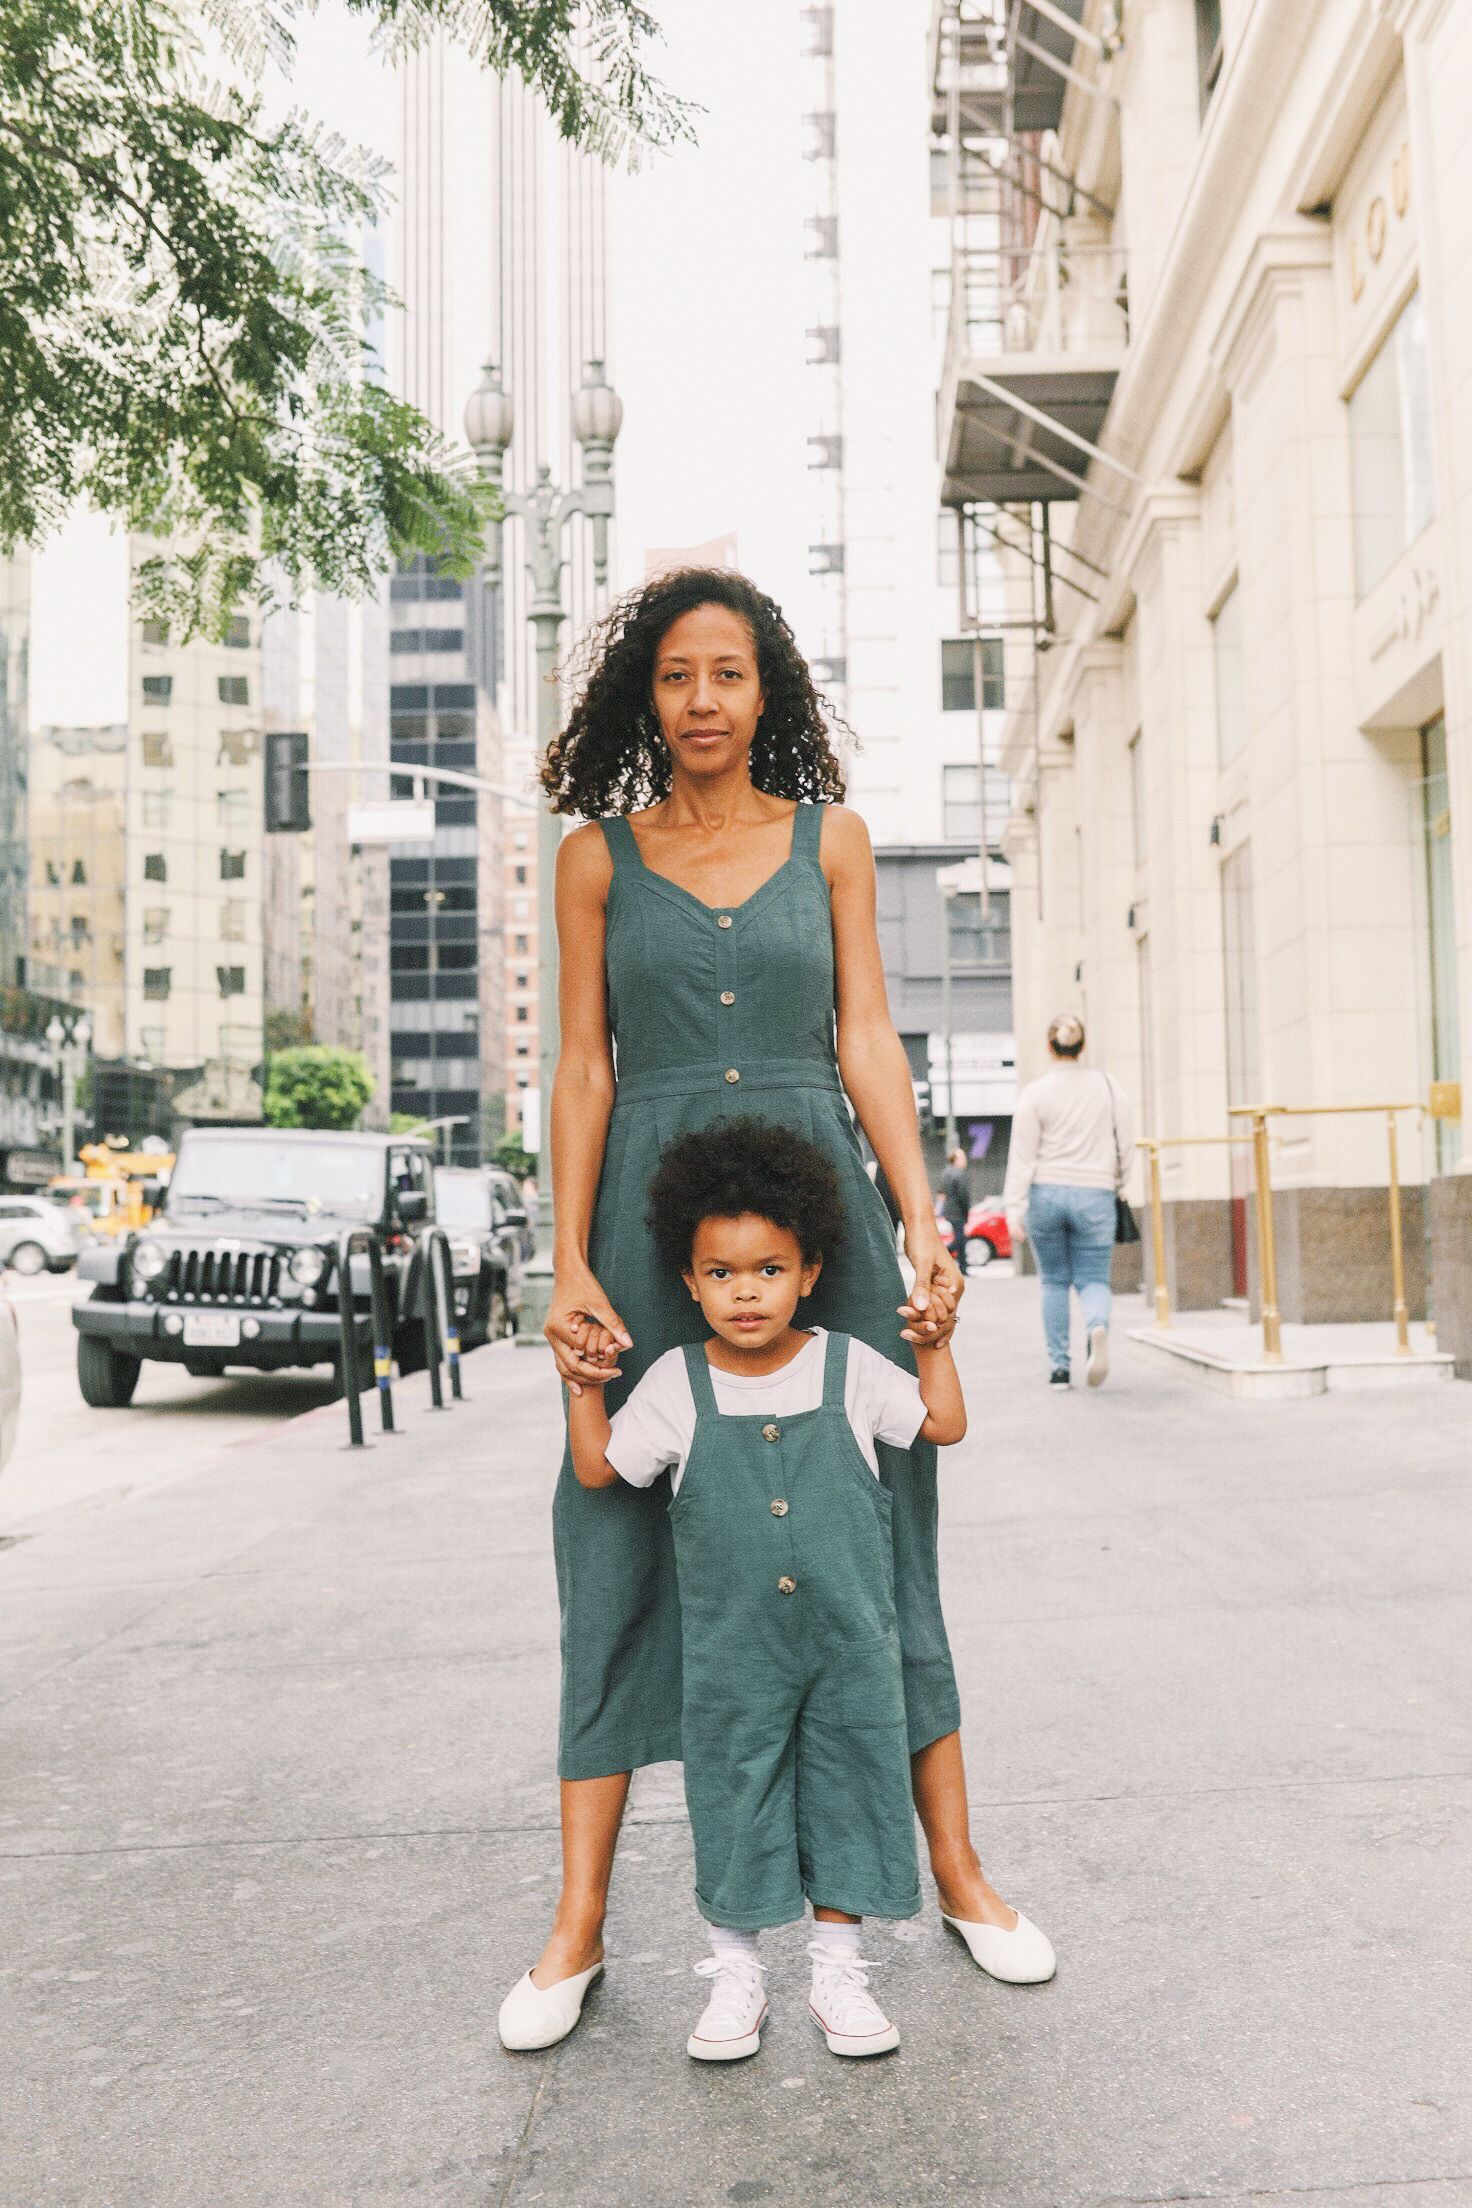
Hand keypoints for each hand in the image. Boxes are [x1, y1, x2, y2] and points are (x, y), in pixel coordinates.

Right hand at [545, 1267, 631, 1393]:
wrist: (568, 1271)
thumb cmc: (583, 1284)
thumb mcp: (600, 1304)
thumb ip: (613, 1324)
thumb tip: (628, 1344)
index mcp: (558, 1327)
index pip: (581, 1353)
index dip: (600, 1361)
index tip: (618, 1366)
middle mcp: (550, 1335)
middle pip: (570, 1366)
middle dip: (592, 1375)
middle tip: (614, 1375)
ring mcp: (551, 1337)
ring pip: (564, 1366)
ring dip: (582, 1376)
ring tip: (603, 1381)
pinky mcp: (556, 1336)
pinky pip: (563, 1359)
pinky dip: (574, 1370)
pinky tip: (584, 1383)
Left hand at [898, 1224, 963, 1347]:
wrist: (919, 1226)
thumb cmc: (922, 1241)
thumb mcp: (922, 1264)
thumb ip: (922, 1286)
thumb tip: (920, 1307)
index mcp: (955, 1284)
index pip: (947, 1314)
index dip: (934, 1327)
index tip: (920, 1338)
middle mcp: (953, 1287)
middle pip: (943, 1316)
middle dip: (928, 1328)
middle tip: (908, 1338)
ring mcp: (944, 1286)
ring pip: (936, 1311)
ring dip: (923, 1321)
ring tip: (907, 1334)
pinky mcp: (933, 1283)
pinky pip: (929, 1303)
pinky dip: (920, 1311)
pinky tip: (909, 1320)